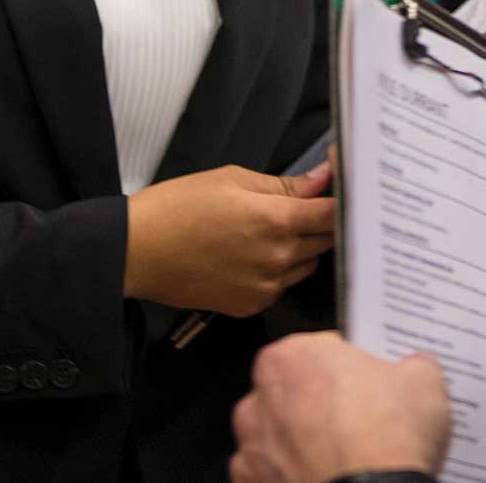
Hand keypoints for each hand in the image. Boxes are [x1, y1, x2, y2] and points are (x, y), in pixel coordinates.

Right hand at [123, 162, 336, 316]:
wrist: (138, 251)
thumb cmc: (179, 207)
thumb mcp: (233, 180)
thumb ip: (284, 185)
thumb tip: (323, 179)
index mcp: (276, 220)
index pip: (333, 214)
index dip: (345, 200)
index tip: (347, 191)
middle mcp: (277, 258)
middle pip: (326, 241)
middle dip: (324, 223)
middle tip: (309, 206)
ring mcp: (265, 287)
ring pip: (307, 265)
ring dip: (303, 248)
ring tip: (274, 230)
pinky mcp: (249, 306)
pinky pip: (281, 286)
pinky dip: (279, 271)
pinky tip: (255, 255)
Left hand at [230, 333, 450, 482]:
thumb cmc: (386, 440)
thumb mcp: (423, 382)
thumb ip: (412, 365)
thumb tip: (415, 369)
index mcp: (292, 356)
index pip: (320, 349)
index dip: (349, 366)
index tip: (369, 383)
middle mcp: (261, 399)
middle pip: (295, 392)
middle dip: (321, 404)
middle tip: (361, 422)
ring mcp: (252, 448)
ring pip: (280, 437)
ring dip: (304, 443)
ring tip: (348, 457)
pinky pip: (275, 475)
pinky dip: (296, 476)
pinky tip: (331, 478)